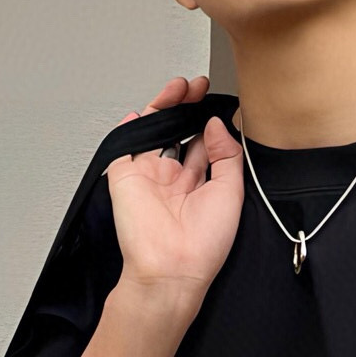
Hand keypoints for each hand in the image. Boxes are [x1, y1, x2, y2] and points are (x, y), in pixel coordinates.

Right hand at [106, 74, 244, 303]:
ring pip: (154, 132)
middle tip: (199, 88)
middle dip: (188, 107)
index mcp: (199, 186)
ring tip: (181, 87)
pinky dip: (130, 127)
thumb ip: (227, 155)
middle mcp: (173, 180)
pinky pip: (124, 145)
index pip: (205, 145)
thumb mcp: (231, 193)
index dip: (210, 122)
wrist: (172, 268)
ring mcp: (148, 177)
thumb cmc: (203, 245)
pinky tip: (141, 111)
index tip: (218, 102)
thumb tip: (216, 124)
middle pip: (179, 133)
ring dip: (165, 107)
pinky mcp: (125, 176)